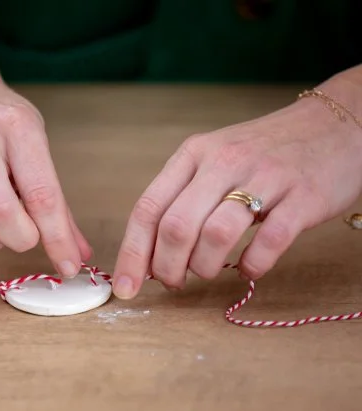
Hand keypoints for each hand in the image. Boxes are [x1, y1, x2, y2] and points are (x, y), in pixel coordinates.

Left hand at [112, 80, 361, 297]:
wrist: (334, 123)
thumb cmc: (263, 152)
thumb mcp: (213, 161)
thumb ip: (182, 199)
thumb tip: (150, 255)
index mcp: (193, 154)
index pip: (148, 209)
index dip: (132, 254)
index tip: (124, 287)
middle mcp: (223, 161)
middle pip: (176, 227)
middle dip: (167, 267)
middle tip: (174, 281)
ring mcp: (265, 177)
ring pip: (216, 235)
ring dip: (205, 267)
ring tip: (209, 271)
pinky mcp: (303, 196)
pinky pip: (269, 241)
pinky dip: (253, 265)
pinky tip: (250, 268)